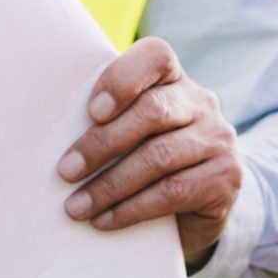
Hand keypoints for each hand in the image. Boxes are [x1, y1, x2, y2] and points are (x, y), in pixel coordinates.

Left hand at [57, 37, 241, 265]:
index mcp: (175, 80)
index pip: (155, 57)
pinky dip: (132, 208)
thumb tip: (50, 135)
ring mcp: (219, 140)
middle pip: (152, 112)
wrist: (198, 210)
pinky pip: (173, 191)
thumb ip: (108, 121)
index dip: (123, 79)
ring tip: (77, 206)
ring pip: (159, 157)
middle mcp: (203, 103)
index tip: (92, 112)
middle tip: (66, 172)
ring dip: (110, 185)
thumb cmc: (148, 165)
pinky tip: (105, 220)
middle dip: (102, 144)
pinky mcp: (227, 177)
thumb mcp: (131, 135)